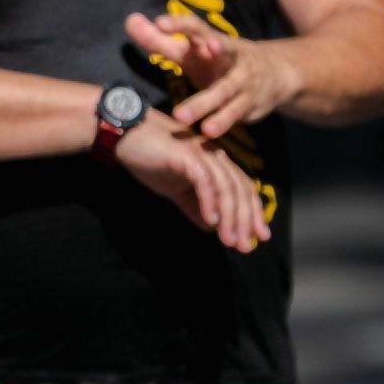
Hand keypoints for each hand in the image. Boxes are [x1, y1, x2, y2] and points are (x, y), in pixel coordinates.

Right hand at [113, 106, 269, 253]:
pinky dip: (209, 201)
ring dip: (230, 216)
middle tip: (245, 247)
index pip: (242, 188)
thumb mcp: (175, 188)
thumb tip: (211, 225)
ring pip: (226, 187)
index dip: (253, 212)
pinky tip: (211, 221)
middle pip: (240, 189)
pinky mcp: (187, 156)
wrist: (125, 136)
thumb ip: (194, 205)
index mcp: (215, 163)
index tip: (258, 237)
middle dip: (246, 220)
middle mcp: (214, 157)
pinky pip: (204, 181)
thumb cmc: (149, 159)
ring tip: (229, 240)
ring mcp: (202, 155)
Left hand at [125, 11, 295, 138]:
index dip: (180, 24)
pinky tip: (209, 134)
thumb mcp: (191, 51)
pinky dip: (224, 123)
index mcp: (212, 40)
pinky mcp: (251, 102)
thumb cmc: (217, 61)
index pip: (197, 27)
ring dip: (209, 107)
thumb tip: (130, 21)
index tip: (161, 23)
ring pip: (226, 93)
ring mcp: (243, 80)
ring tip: (189, 121)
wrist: (275, 73)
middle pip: (220, 55)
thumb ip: (160, 40)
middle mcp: (231, 57)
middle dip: (205, 58)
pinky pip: (236, 114)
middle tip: (181, 66)